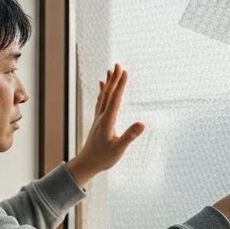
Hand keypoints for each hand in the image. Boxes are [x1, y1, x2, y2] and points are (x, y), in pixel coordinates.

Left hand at [67, 64, 144, 187]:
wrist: (87, 164)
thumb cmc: (103, 158)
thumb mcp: (118, 149)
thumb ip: (129, 136)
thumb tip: (142, 124)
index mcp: (107, 121)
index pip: (115, 99)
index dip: (120, 85)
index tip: (125, 72)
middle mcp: (101, 117)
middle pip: (108, 94)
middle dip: (114, 79)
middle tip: (118, 64)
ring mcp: (99, 118)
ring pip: (103, 96)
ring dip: (108, 82)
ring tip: (110, 70)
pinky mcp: (98, 121)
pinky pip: (100, 102)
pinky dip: (102, 92)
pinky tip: (102, 86)